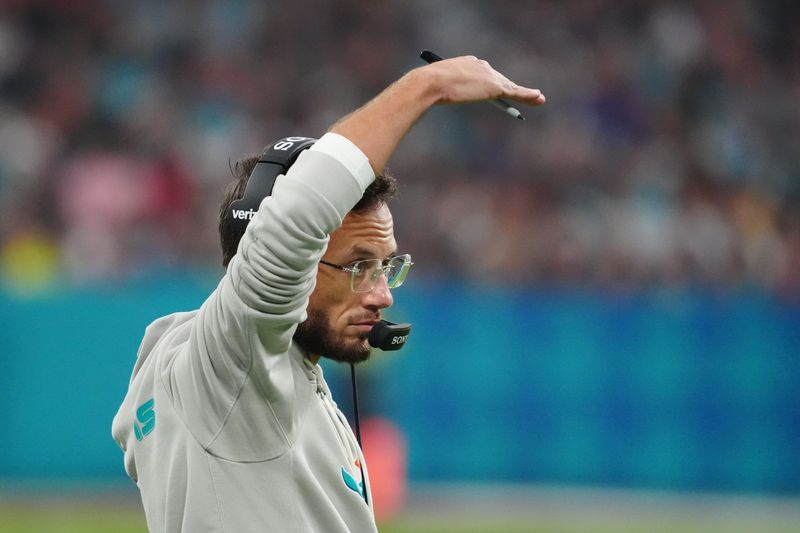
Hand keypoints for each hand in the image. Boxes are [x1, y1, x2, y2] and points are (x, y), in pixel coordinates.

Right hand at [419, 55, 544, 106]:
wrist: (432, 83)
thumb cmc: (427, 85)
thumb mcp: (433, 86)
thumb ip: (436, 90)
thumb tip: (421, 98)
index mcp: (468, 62)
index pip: (483, 73)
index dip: (488, 83)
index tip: (492, 90)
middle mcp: (481, 65)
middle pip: (499, 79)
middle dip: (509, 88)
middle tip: (521, 96)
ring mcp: (489, 76)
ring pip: (511, 86)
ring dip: (525, 93)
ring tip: (538, 98)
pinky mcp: (496, 87)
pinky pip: (516, 92)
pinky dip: (528, 95)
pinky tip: (539, 98)